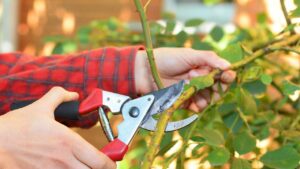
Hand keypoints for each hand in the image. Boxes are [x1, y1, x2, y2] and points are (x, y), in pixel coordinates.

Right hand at [0, 87, 115, 168]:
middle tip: (98, 164)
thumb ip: (59, 97)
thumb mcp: (40, 107)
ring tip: (82, 166)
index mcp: (68, 142)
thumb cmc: (16, 127)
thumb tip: (73, 95)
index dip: (110, 164)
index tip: (112, 162)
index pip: (99, 160)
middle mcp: (64, 160)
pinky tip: (65, 168)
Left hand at [135, 48, 235, 110]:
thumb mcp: (189, 55)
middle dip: (216, 86)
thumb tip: (229, 65)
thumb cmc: (167, 59)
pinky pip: (197, 107)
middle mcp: (200, 80)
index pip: (221, 74)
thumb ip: (209, 58)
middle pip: (217, 88)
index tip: (228, 75)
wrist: (146, 71)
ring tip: (193, 84)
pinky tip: (193, 100)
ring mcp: (193, 92)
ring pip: (209, 99)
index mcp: (203, 67)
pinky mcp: (185, 102)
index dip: (226, 75)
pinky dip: (198, 105)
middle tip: (208, 80)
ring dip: (206, 95)